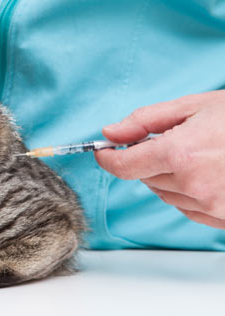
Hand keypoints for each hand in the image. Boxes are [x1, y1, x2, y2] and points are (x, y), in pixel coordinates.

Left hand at [95, 91, 224, 228]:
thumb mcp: (194, 106)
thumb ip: (145, 121)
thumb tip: (110, 132)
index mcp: (180, 154)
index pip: (123, 166)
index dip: (107, 157)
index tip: (103, 150)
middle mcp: (193, 185)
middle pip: (144, 178)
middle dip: (148, 160)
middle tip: (174, 139)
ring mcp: (212, 205)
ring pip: (165, 194)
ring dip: (169, 176)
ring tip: (201, 153)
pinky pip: (189, 208)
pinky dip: (189, 192)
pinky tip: (211, 172)